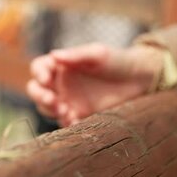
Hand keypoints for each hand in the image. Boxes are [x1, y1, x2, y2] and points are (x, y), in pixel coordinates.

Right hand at [27, 43, 162, 126]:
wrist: (140, 81)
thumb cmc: (118, 61)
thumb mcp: (98, 54)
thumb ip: (75, 55)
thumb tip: (53, 55)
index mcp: (61, 65)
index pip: (39, 68)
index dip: (39, 73)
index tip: (47, 79)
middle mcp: (60, 83)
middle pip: (36, 90)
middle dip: (39, 96)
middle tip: (53, 100)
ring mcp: (68, 101)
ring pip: (46, 108)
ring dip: (50, 110)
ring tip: (66, 111)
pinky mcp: (79, 116)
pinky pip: (64, 122)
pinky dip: (66, 123)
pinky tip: (75, 121)